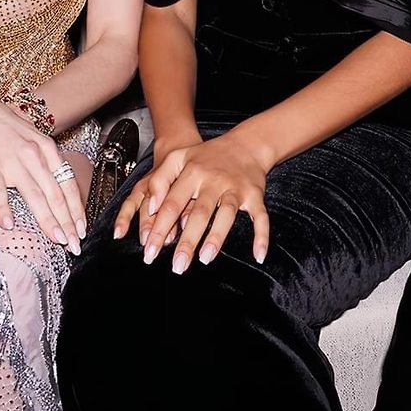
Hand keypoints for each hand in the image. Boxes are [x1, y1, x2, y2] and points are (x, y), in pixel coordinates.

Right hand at [0, 84, 86, 253]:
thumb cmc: (0, 124)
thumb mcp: (30, 138)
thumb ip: (43, 160)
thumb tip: (56, 185)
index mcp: (46, 148)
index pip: (67, 183)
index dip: (76, 209)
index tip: (81, 229)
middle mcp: (33, 155)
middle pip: (55, 194)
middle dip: (67, 222)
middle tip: (74, 244)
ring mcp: (12, 160)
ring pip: (34, 195)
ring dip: (47, 220)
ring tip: (56, 239)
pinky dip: (4, 209)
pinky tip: (9, 225)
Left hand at [113, 131, 269, 270]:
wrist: (245, 144)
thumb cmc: (207, 156)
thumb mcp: (177, 158)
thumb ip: (159, 180)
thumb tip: (152, 208)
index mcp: (192, 172)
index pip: (172, 204)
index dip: (159, 229)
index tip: (149, 252)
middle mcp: (214, 180)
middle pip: (199, 213)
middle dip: (187, 242)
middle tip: (177, 266)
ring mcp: (236, 188)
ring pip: (226, 214)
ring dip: (216, 237)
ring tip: (204, 259)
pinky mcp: (255, 194)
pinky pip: (260, 216)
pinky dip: (261, 235)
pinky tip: (258, 254)